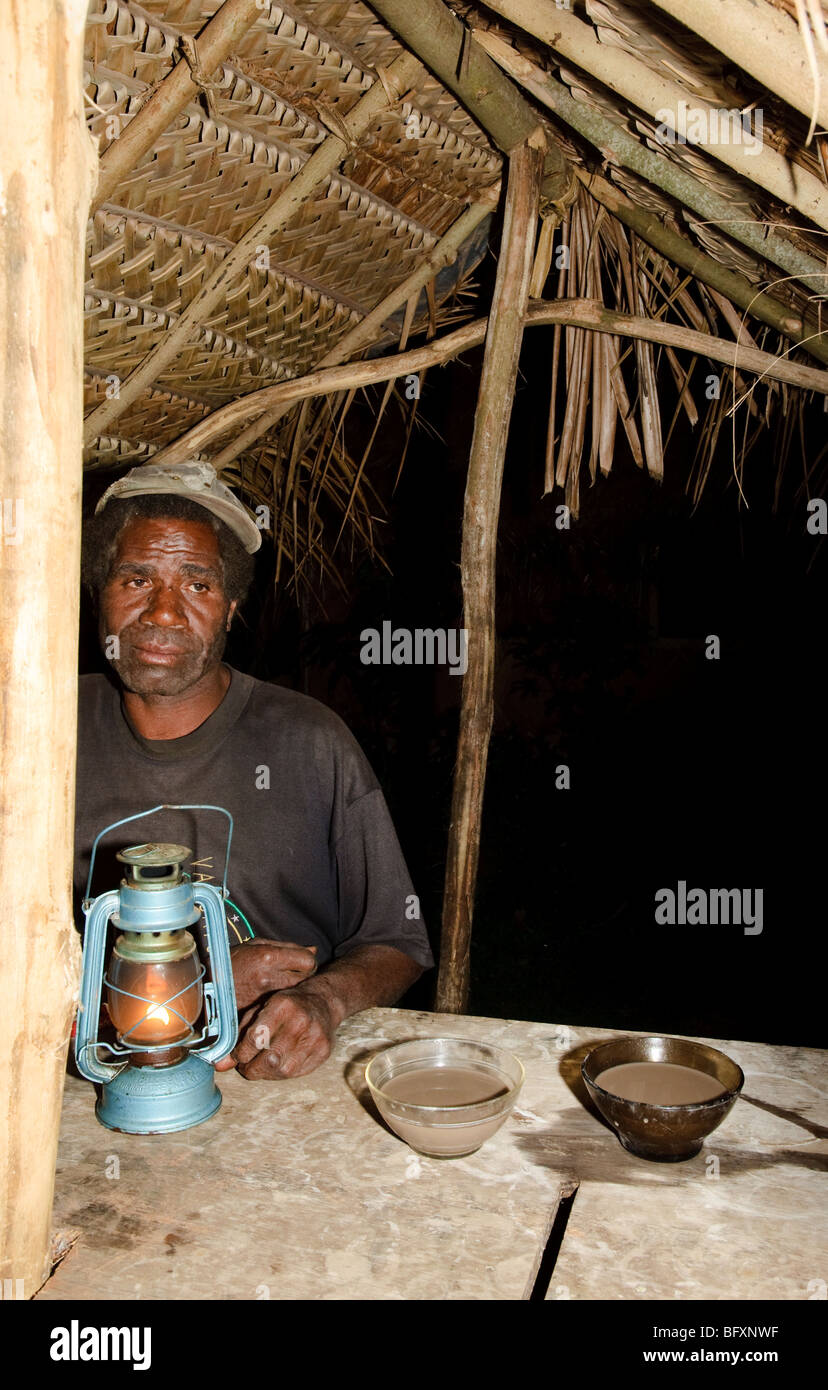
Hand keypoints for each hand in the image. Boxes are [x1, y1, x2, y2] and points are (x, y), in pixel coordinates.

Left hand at [215, 980, 337, 1079]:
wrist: (323, 1002)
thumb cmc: (286, 1006)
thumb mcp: (261, 1009)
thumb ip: (240, 1034)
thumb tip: (220, 1065)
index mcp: (282, 1005)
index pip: (255, 1038)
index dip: (240, 1053)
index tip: (237, 1056)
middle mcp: (301, 1021)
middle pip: (269, 1059)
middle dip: (251, 1069)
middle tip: (246, 1066)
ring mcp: (315, 1038)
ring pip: (282, 1071)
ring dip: (266, 1074)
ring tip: (261, 1066)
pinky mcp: (324, 1051)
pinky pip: (296, 1074)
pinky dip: (281, 1074)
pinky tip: (277, 1065)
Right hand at [226, 939, 317, 1009]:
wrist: (205, 988)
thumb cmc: (230, 963)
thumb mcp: (255, 945)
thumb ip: (287, 947)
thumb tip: (314, 950)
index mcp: (267, 957)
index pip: (308, 960)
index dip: (306, 959)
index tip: (299, 960)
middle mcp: (269, 978)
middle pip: (307, 977)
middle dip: (304, 974)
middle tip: (292, 973)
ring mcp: (265, 997)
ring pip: (298, 991)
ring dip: (296, 987)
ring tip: (282, 983)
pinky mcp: (263, 1011)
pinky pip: (286, 1004)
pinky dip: (285, 1000)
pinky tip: (275, 996)